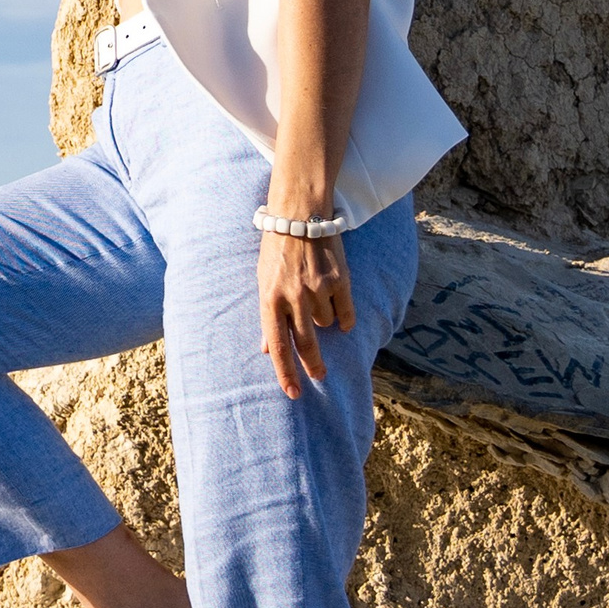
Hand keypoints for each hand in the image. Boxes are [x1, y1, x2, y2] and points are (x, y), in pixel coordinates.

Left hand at [258, 230, 354, 398]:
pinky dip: (344, 318)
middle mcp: (293, 297)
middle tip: (319, 375)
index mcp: (269, 298)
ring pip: (326, 325)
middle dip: (313, 365)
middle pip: (306, 344)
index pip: (277, 345)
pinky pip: (346, 314)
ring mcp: (317, 289)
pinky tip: (340, 311)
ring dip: (323, 320)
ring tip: (316, 298)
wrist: (299, 214)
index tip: (293, 393)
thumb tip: (265, 350)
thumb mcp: (262, 280)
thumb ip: (268, 315)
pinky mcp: (339, 280)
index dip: (285, 372)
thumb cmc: (276, 249)